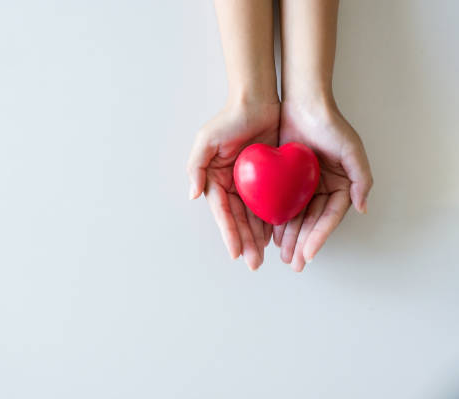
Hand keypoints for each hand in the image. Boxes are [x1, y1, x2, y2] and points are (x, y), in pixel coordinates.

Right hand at [187, 100, 279, 269]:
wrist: (258, 101)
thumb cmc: (230, 118)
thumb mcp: (207, 139)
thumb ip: (196, 166)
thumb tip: (193, 195)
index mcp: (215, 179)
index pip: (222, 212)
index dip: (228, 233)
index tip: (235, 253)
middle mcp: (230, 185)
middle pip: (238, 220)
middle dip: (245, 242)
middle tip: (254, 262)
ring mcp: (249, 184)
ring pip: (253, 217)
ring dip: (257, 237)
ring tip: (265, 256)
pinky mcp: (267, 180)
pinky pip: (268, 204)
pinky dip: (271, 221)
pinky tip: (276, 236)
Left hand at [274, 99, 372, 270]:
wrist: (302, 103)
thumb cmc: (329, 124)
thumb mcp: (351, 149)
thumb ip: (362, 178)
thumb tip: (363, 207)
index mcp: (341, 185)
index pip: (330, 217)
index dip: (320, 237)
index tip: (308, 253)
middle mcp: (323, 189)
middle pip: (312, 222)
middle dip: (303, 244)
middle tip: (293, 263)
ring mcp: (304, 186)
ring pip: (296, 218)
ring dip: (290, 237)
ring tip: (281, 255)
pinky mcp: (285, 180)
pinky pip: (281, 204)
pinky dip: (277, 220)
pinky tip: (270, 235)